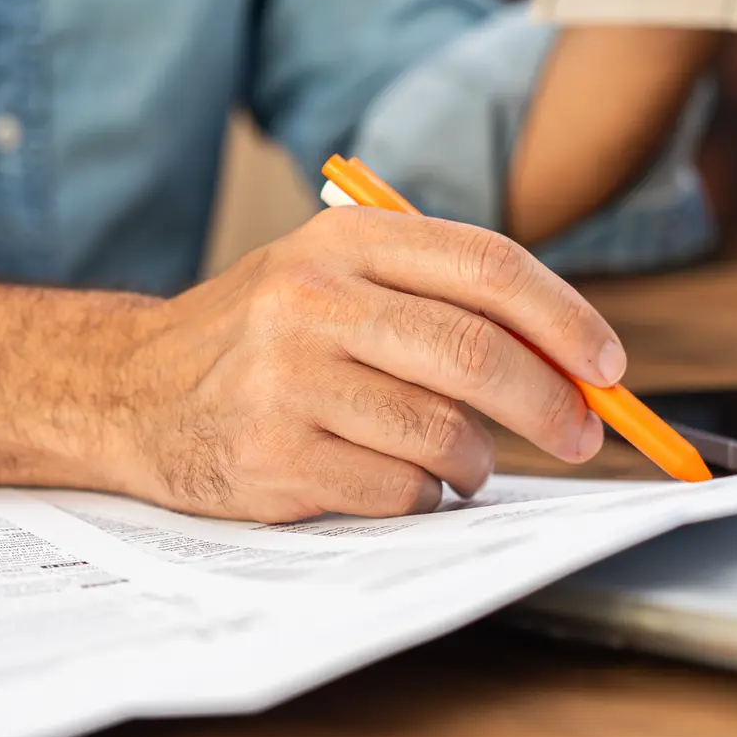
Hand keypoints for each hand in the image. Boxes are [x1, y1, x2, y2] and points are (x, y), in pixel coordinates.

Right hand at [111, 208, 620, 521]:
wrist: (127, 389)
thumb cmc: (260, 337)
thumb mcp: (333, 277)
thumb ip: (438, 298)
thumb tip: (572, 360)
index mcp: (344, 241)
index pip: (488, 266)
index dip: (566, 321)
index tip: (609, 367)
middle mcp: (312, 300)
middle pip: (476, 354)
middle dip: (550, 405)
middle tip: (580, 435)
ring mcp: (287, 380)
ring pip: (443, 432)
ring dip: (478, 462)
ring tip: (466, 463)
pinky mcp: (272, 458)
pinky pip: (396, 489)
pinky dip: (421, 496)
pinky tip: (401, 481)